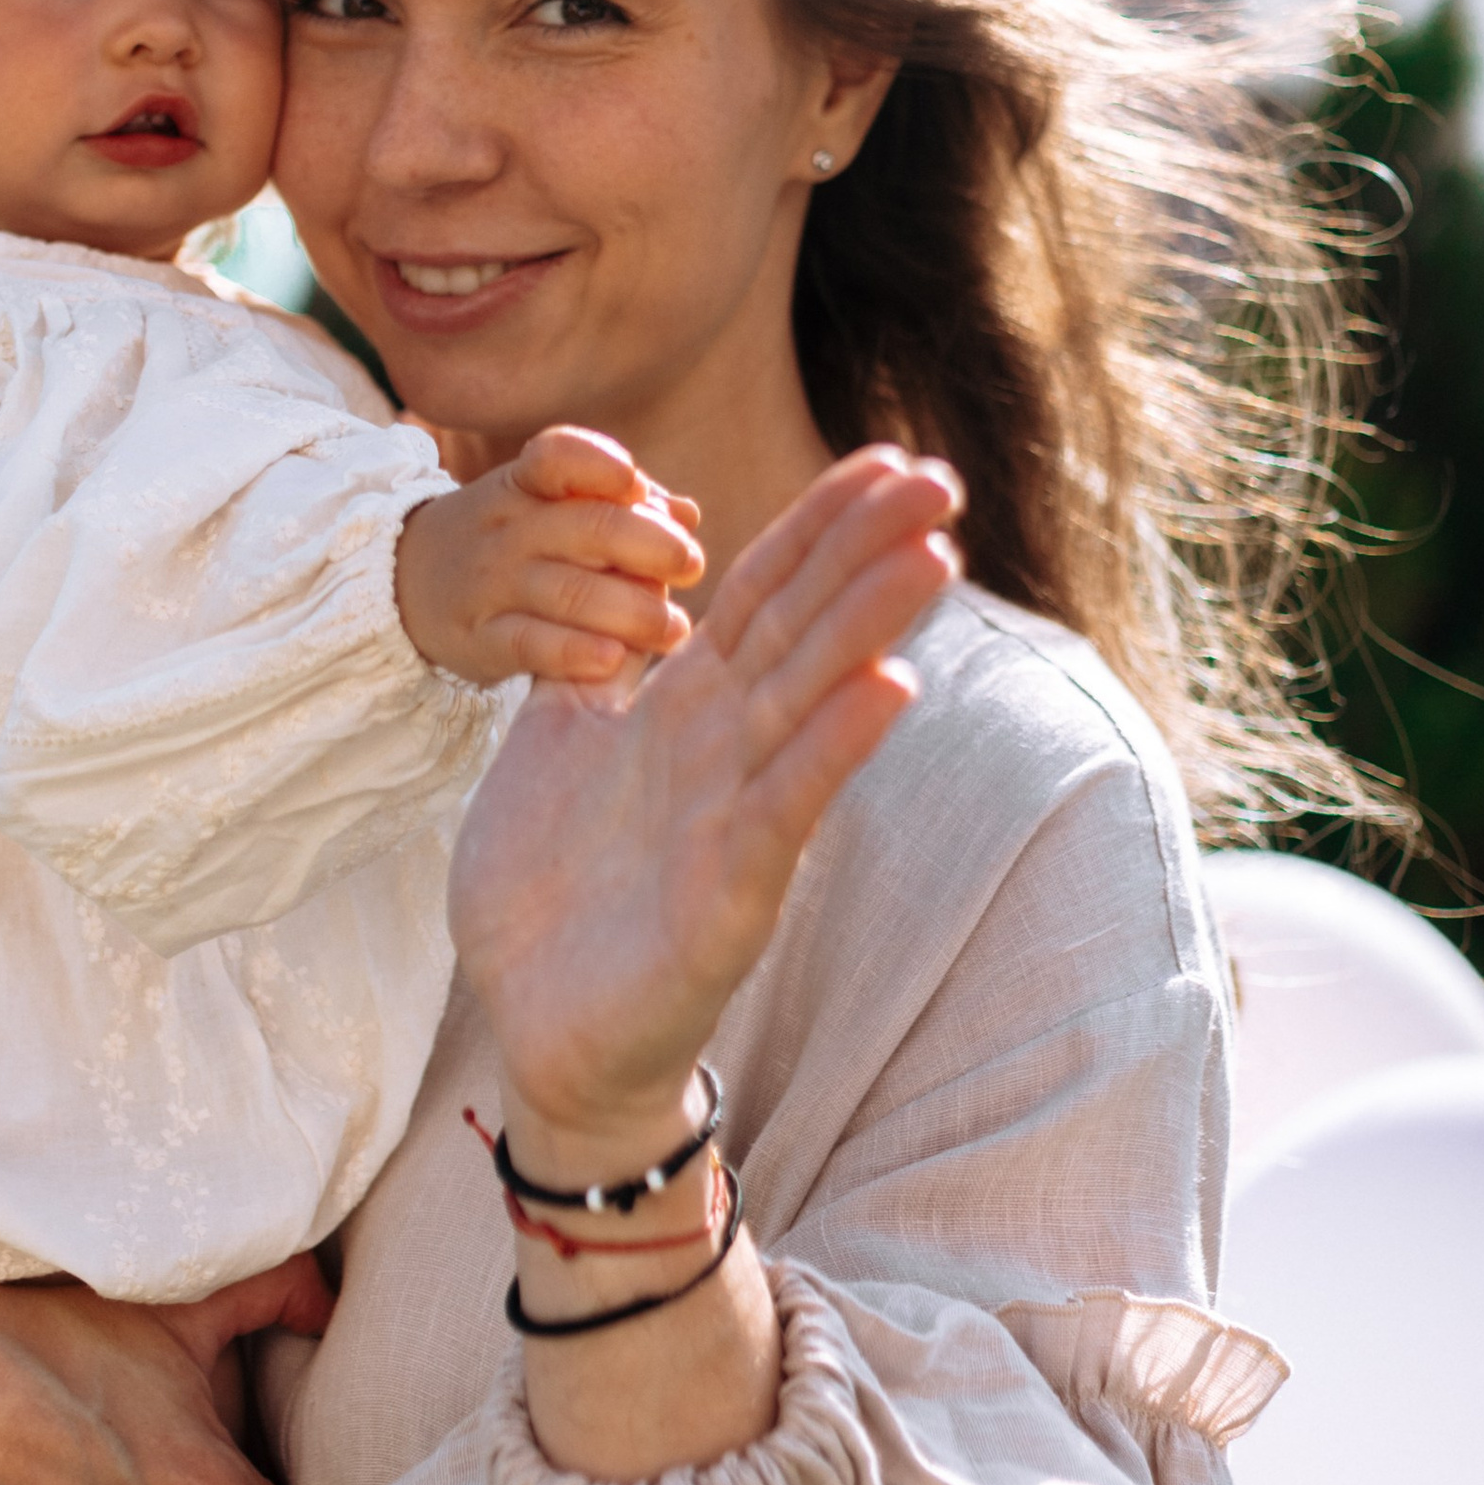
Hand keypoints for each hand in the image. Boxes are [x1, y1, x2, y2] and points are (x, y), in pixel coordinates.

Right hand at [396, 425, 704, 689]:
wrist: (404, 583)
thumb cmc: (506, 541)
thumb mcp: (546, 509)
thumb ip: (617, 509)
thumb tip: (686, 513)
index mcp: (526, 485)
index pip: (557, 456)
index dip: (599, 464)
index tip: (636, 486)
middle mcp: (509, 529)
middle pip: (587, 528)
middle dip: (650, 545)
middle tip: (692, 564)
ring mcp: (491, 585)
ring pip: (569, 592)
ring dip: (631, 610)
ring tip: (674, 629)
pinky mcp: (480, 640)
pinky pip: (530, 644)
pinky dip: (573, 652)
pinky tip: (612, 659)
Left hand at [451, 448, 961, 1156]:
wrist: (539, 1028)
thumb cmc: (552, 892)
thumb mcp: (553, 745)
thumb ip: (586, 662)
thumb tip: (602, 578)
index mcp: (682, 710)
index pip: (763, 594)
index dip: (819, 524)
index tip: (886, 456)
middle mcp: (723, 753)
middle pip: (805, 629)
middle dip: (868, 552)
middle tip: (944, 477)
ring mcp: (734, 821)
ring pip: (810, 703)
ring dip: (869, 627)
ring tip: (933, 556)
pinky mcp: (729, 898)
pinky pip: (786, 808)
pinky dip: (833, 748)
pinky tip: (890, 688)